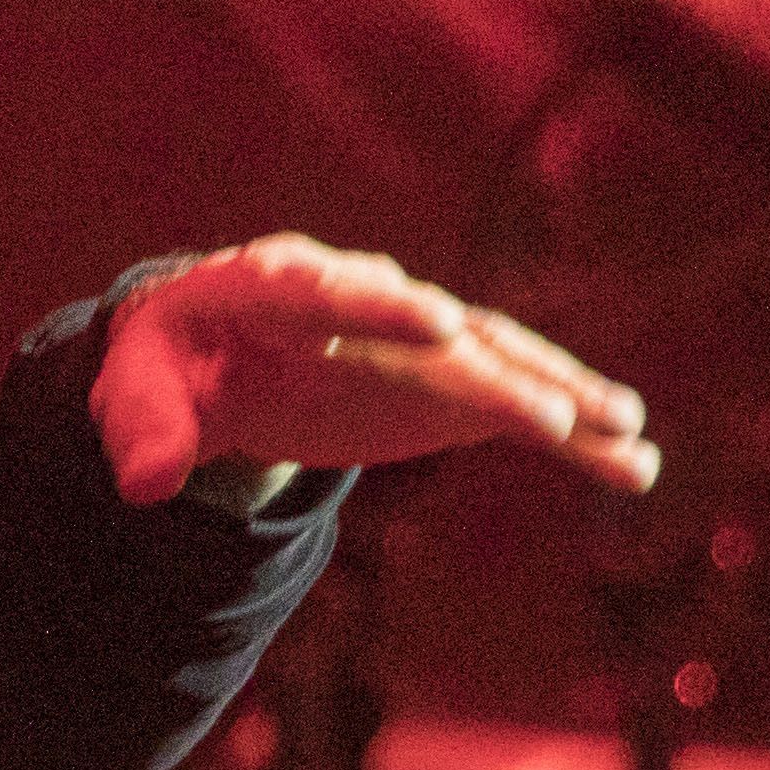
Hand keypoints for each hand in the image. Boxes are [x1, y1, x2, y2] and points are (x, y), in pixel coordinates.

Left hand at [93, 232, 660, 504]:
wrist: (209, 354)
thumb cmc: (166, 366)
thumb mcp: (136, 393)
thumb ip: (143, 432)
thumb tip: (146, 483)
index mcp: (276, 286)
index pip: (332, 290)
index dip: (383, 306)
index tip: (437, 321)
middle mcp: (364, 299)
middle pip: (434, 330)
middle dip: (489, 364)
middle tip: (545, 405)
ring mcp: (415, 340)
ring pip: (495, 362)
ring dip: (560, 395)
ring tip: (624, 428)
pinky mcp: (443, 383)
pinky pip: (515, 408)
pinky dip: (572, 436)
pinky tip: (633, 467)